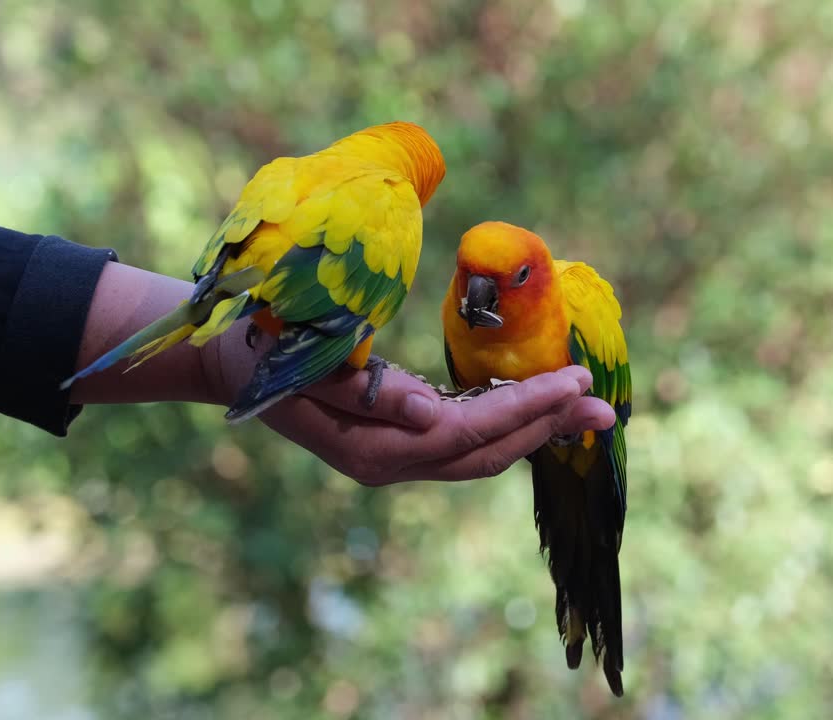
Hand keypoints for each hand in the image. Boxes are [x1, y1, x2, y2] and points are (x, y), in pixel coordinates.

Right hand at [201, 317, 615, 484]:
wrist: (228, 364)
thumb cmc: (261, 349)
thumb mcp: (304, 363)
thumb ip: (366, 391)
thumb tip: (432, 413)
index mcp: (372, 448)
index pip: (467, 432)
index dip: (525, 408)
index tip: (574, 380)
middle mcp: (390, 462)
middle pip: (486, 452)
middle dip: (547, 426)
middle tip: (604, 405)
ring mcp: (395, 457)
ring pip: (480, 453)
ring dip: (535, 429)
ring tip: (585, 408)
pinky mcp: (398, 441)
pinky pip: (465, 441)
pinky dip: (506, 425)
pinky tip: (536, 408)